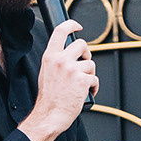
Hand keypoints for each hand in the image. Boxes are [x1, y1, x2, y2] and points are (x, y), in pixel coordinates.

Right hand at [21, 20, 96, 140]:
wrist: (49, 115)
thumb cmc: (49, 99)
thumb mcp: (46, 72)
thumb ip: (57, 60)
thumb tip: (71, 54)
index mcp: (50, 57)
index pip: (60, 31)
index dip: (71, 24)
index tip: (77, 26)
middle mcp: (61, 60)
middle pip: (82, 44)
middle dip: (86, 54)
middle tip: (84, 63)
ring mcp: (72, 69)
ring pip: (90, 64)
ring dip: (89, 75)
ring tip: (81, 85)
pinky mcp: (83, 80)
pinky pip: (94, 79)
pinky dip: (93, 87)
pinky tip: (85, 93)